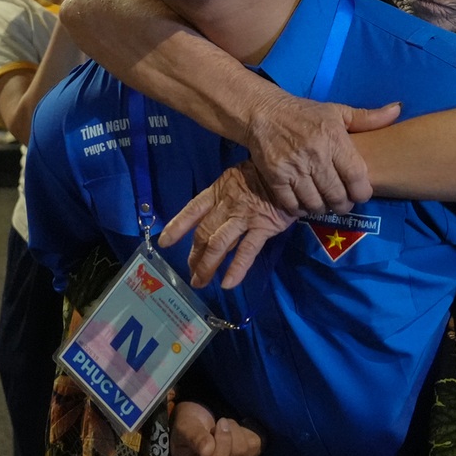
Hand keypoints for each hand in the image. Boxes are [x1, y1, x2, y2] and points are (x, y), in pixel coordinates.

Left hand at [160, 163, 298, 287]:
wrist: (292, 171)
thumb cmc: (266, 174)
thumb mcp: (239, 177)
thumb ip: (227, 196)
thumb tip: (216, 216)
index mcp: (218, 190)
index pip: (192, 210)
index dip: (177, 227)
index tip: (164, 243)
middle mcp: (227, 204)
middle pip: (204, 234)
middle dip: (194, 256)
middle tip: (191, 274)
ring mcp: (244, 216)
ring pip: (219, 245)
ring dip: (208, 266)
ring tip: (201, 282)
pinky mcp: (263, 227)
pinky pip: (246, 251)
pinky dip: (236, 269)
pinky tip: (228, 284)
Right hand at [170, 402, 262, 455]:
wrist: (196, 423)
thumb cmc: (187, 425)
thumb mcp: (184, 427)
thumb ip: (194, 437)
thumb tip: (207, 450)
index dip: (223, 443)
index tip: (220, 422)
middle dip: (231, 433)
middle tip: (221, 422)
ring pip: (247, 451)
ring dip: (239, 432)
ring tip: (225, 427)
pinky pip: (256, 447)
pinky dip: (247, 434)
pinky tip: (234, 433)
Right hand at [242, 91, 398, 215]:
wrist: (264, 113)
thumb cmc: (305, 114)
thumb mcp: (337, 111)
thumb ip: (368, 118)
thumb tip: (397, 110)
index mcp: (334, 139)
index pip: (357, 177)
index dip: (362, 193)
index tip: (360, 193)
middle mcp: (315, 155)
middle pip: (337, 196)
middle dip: (344, 205)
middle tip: (343, 202)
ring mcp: (293, 168)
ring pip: (316, 204)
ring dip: (323, 208)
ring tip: (325, 203)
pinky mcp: (275, 177)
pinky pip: (293, 205)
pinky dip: (301, 209)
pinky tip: (305, 202)